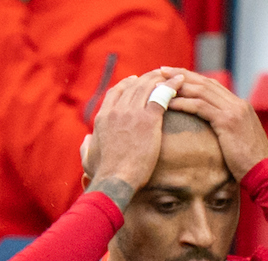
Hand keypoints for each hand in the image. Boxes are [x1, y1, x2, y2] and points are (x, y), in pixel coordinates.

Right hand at [84, 70, 184, 207]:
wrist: (116, 178)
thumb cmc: (104, 173)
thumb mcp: (89, 158)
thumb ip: (86, 147)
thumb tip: (87, 140)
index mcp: (103, 117)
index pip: (115, 92)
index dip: (126, 84)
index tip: (134, 80)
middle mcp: (117, 110)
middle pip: (133, 86)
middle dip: (147, 78)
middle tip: (159, 75)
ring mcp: (133, 113)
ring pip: (147, 87)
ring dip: (160, 79)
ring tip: (172, 75)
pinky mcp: (149, 120)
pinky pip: (162, 96)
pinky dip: (172, 86)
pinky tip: (181, 81)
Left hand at [164, 67, 267, 180]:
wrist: (264, 172)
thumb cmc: (250, 163)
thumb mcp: (238, 140)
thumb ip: (227, 129)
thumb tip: (212, 130)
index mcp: (240, 106)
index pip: (212, 85)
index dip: (192, 78)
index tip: (174, 75)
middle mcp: (238, 103)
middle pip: (205, 82)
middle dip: (181, 75)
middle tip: (162, 71)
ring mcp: (234, 110)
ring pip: (202, 91)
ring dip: (179, 86)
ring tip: (160, 85)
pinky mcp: (228, 121)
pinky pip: (201, 107)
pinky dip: (184, 103)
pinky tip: (170, 103)